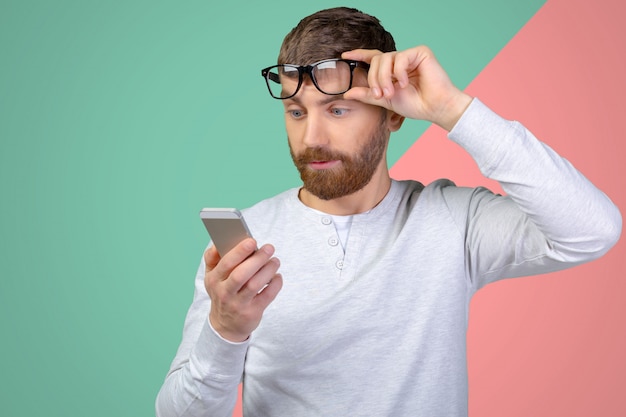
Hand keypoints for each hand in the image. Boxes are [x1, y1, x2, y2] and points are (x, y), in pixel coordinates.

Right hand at [204, 238, 282, 341]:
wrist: (225, 325)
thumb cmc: (223, 292)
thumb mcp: (212, 277)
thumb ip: (213, 258)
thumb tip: (219, 240)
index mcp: (213, 279)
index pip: (225, 263)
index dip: (239, 251)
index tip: (252, 241)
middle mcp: (224, 292)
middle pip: (240, 274)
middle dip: (257, 259)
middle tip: (269, 248)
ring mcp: (238, 304)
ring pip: (255, 284)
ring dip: (268, 270)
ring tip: (275, 261)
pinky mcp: (252, 312)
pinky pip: (267, 295)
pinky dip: (275, 284)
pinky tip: (277, 276)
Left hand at [342, 46, 472, 130]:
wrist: (434, 108)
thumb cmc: (415, 105)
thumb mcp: (386, 100)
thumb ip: (368, 95)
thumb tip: (347, 93)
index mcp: (392, 70)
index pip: (373, 58)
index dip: (359, 55)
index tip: (345, 55)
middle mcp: (400, 61)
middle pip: (377, 60)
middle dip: (374, 79)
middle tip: (380, 95)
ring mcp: (410, 55)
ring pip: (386, 58)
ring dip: (384, 78)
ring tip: (392, 93)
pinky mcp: (421, 52)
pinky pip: (400, 58)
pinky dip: (399, 73)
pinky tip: (406, 84)